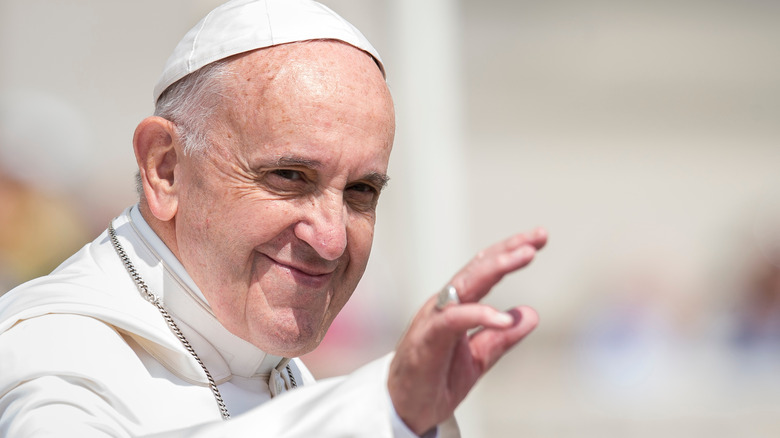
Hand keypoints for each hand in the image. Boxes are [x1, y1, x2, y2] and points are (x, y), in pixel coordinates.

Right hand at [387, 228, 547, 434]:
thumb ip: (501, 337)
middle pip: (478, 268)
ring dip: (496, 267)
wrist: (404, 409)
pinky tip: (504, 319)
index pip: (485, 270)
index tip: (539, 239)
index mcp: (456, 305)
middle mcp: (444, 305)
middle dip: (508, 249)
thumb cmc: (434, 379)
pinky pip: (453, 320)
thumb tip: (531, 315)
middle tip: (540, 237)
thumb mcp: (478, 358)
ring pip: (465, 284)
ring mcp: (433, 319)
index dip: (510, 252)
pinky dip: (479, 315)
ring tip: (525, 255)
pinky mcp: (427, 338)